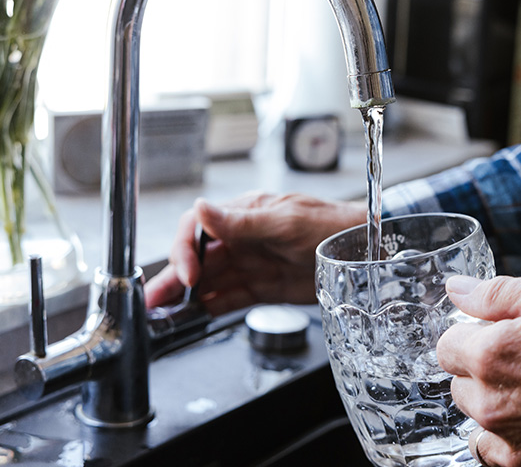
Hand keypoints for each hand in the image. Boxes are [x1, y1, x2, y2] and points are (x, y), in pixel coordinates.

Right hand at [144, 192, 365, 314]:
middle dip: (174, 279)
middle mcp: (241, 240)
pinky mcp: (262, 288)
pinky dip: (209, 309)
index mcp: (243, 215)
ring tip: (161, 317)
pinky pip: (229, 299)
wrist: (362, 249)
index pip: (198, 229)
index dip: (185, 251)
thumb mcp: (286, 222)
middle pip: (197, 259)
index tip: (188, 275)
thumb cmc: (330, 225)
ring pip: (208, 282)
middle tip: (151, 301)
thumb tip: (203, 208)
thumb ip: (243, 221)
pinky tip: (191, 319)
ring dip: (185, 298)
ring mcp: (250, 265)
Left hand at [437, 275, 520, 466]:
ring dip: (492, 404)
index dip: (468, 336)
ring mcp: (510, 441)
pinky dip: (506, 438)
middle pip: (458, 383)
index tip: (493, 335)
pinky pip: (493, 453)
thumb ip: (493, 293)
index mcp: (490, 354)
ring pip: (475, 418)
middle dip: (480, 369)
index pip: (445, 346)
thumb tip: (453, 288)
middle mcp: (491, 402)